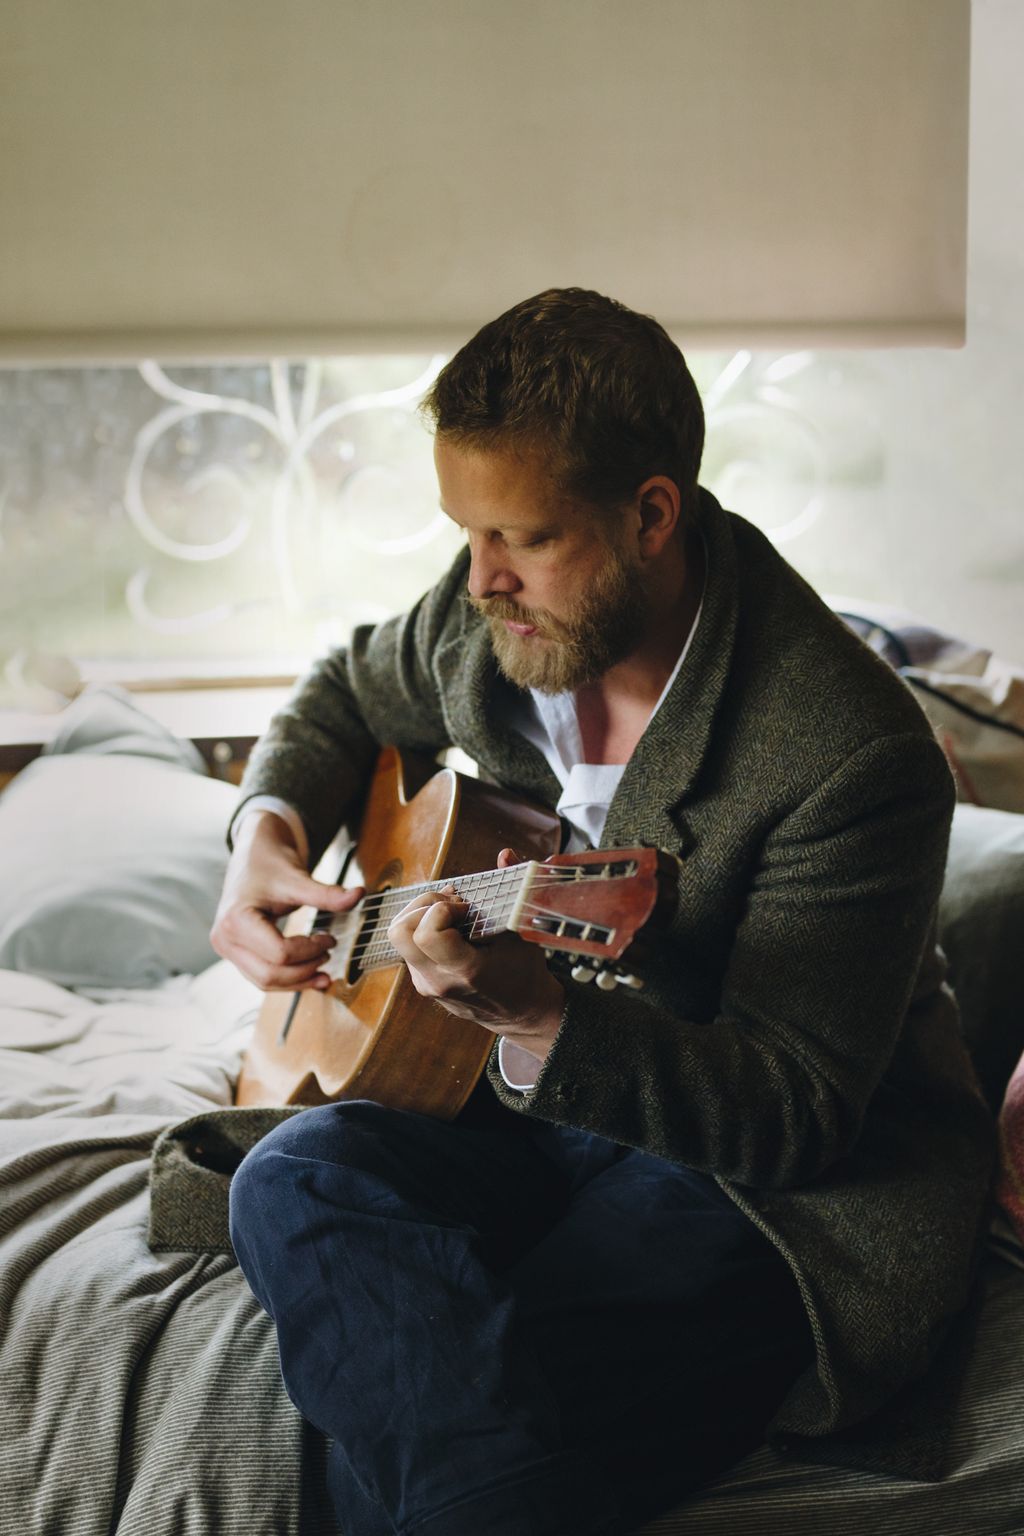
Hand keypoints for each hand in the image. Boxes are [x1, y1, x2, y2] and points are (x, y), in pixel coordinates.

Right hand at [211, 810, 362, 991]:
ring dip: (297, 981)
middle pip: (269, 975)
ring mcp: (227, 949)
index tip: (329, 938)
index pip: (279, 953)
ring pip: (265, 981)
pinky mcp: (236, 953)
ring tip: (324, 971)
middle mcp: (224, 939)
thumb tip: (358, 895)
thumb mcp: (298, 879)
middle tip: (328, 955)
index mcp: (235, 920)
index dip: (310, 950)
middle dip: (304, 970)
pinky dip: (287, 979)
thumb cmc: (270, 863)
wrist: (254, 854)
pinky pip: (262, 976)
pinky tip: (309, 973)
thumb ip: (327, 894)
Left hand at [387, 848, 564, 1063]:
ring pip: (398, 937)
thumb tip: (505, 854)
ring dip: (419, 914)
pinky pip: (407, 945)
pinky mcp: (421, 981)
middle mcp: (438, 980)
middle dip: (422, 905)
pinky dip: (423, 927)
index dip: (442, 909)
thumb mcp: (523, 932)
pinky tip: (448, 925)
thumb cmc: (524, 972)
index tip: (466, 907)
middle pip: (399, 932)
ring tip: (449, 911)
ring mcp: (425, 983)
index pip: (427, 935)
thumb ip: (512, 890)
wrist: (520, 1014)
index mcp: (465, 971)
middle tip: (451, 904)